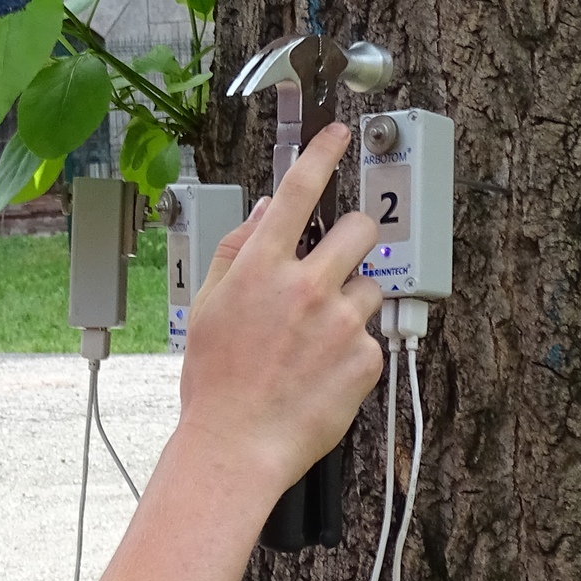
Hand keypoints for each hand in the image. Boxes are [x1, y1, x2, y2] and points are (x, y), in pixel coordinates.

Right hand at [177, 122, 383, 490]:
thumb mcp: (209, 308)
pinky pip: (371, 336)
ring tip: (316, 341)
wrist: (237, 446)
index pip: (298, 192)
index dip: (323, 153)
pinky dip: (352, 350)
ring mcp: (340, 321)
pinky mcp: (364, 357)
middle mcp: (305, 286)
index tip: (338, 134)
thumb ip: (237, 253)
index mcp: (261, 268)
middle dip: (354, 238)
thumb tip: (262, 214)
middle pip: (359, 229)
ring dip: (351, 303)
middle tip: (337, 265)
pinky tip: (322, 372)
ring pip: (370, 287)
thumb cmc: (216, 384)